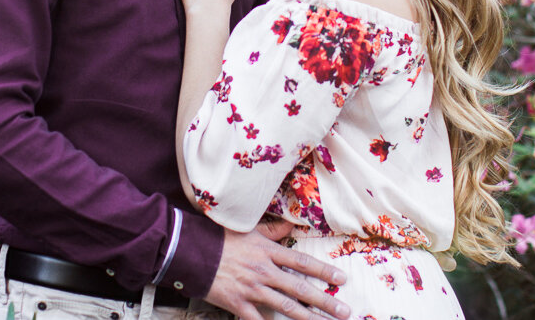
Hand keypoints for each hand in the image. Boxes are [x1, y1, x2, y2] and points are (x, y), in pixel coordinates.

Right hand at [205, 227, 349, 319]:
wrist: (190, 251)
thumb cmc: (218, 238)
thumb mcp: (247, 229)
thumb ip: (272, 230)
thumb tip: (291, 224)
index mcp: (268, 252)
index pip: (302, 262)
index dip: (324, 271)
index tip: (341, 279)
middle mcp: (264, 272)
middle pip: (300, 288)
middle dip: (325, 301)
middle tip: (344, 311)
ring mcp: (252, 290)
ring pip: (286, 307)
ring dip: (307, 317)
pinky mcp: (237, 304)